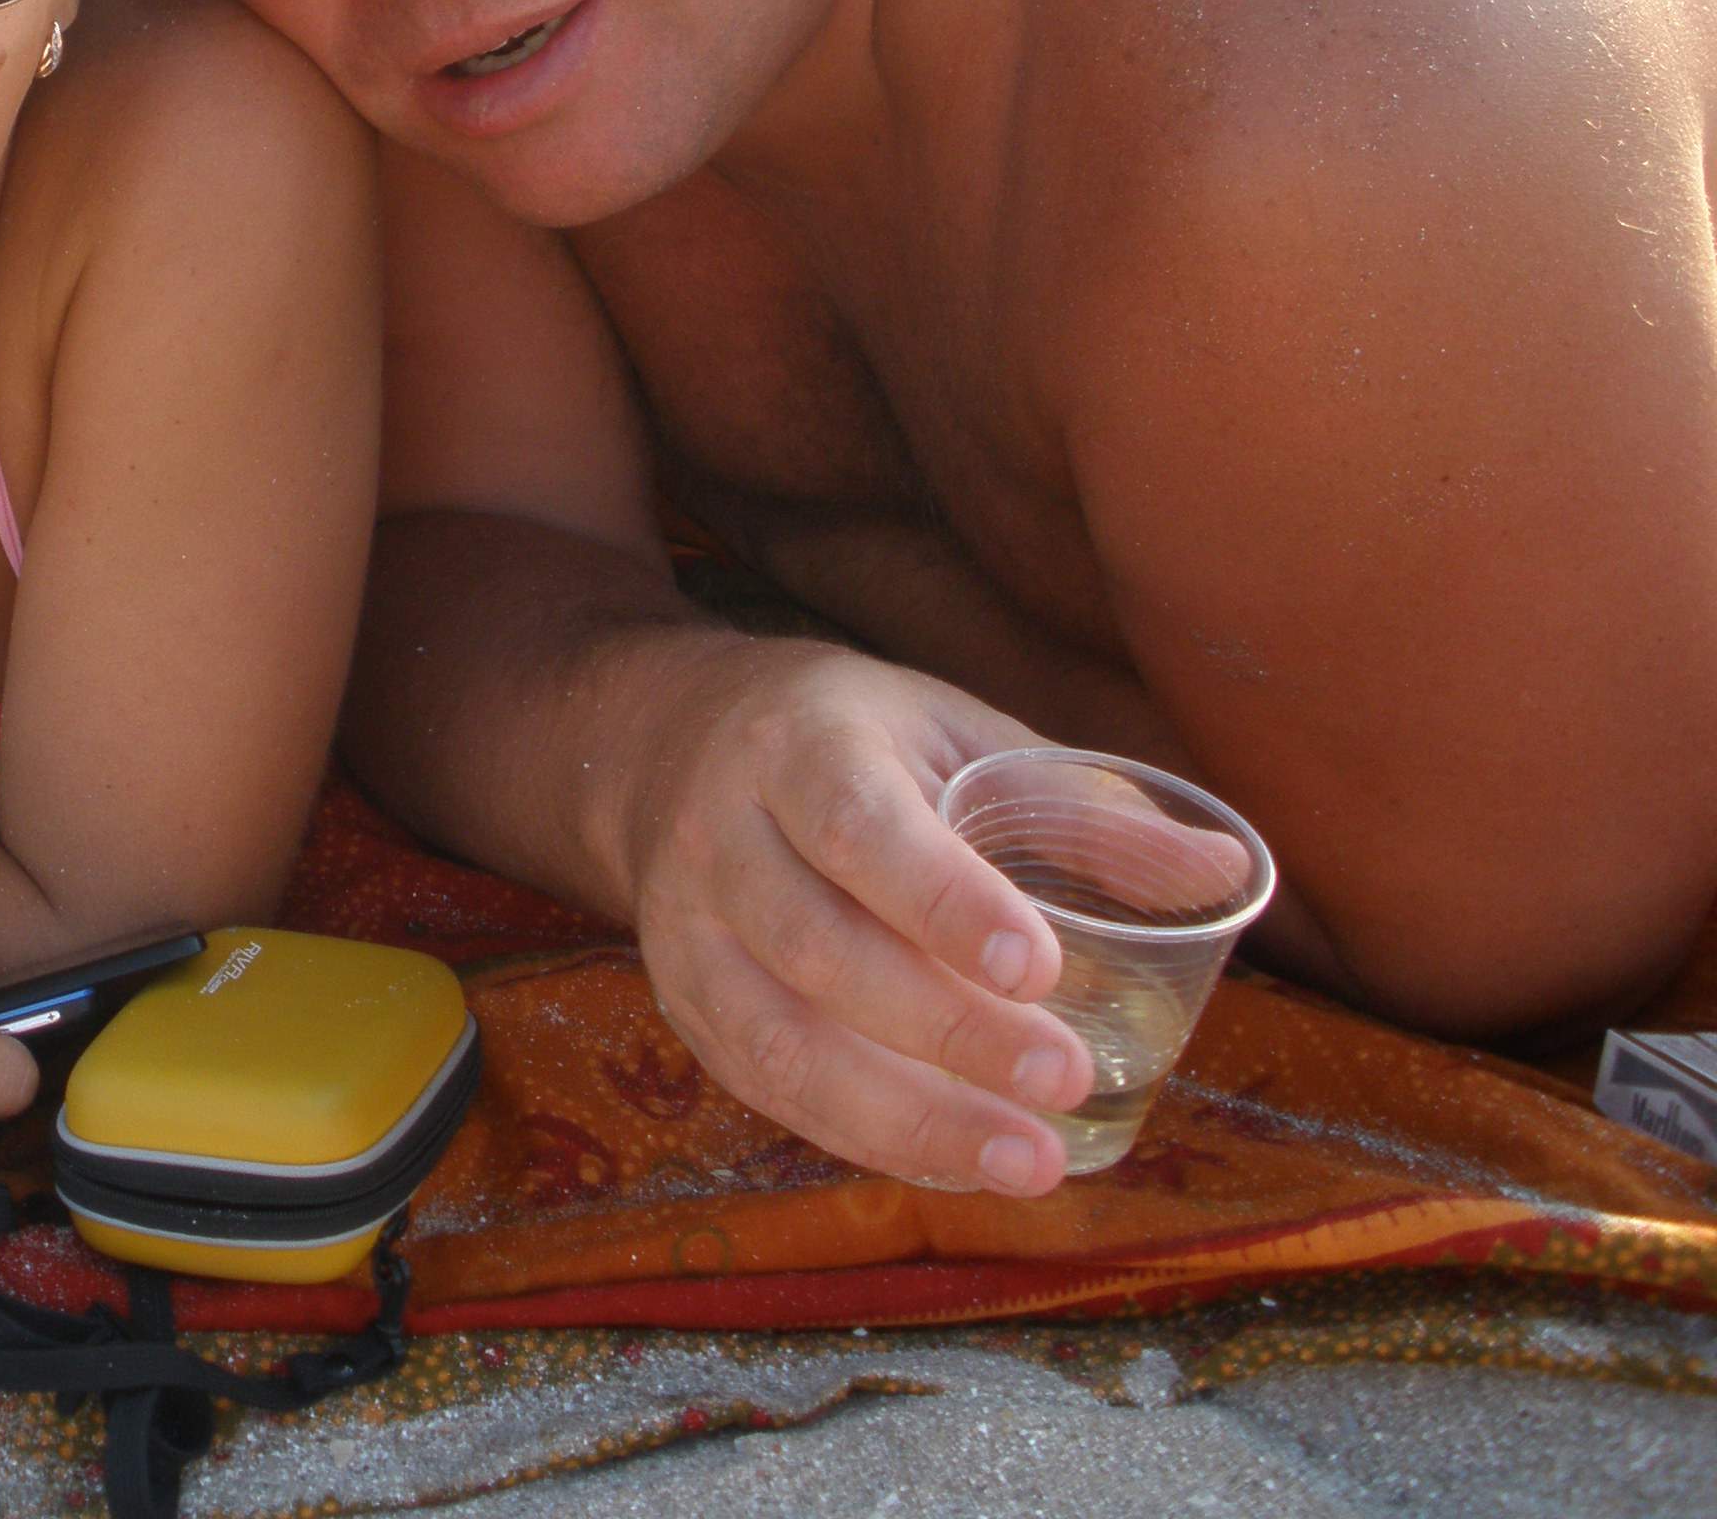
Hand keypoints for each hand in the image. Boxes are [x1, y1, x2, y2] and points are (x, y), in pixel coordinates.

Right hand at [616, 643, 1098, 1195]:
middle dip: (945, 1029)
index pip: (854, 826)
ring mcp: (686, 928)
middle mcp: (720, 834)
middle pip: (817, 945)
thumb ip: (1078, 807)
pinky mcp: (684, 1003)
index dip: (941, 902)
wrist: (671, 745)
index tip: (1039, 970)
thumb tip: (1224, 871)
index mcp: (796, 744)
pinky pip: (764, 1086)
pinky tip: (954, 1163)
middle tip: (1066, 1081)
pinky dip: (862, 1137)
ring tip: (1029, 1164)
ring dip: (904, 1116)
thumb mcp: (958, 734)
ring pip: (777, 1038)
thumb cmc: (856, 743)